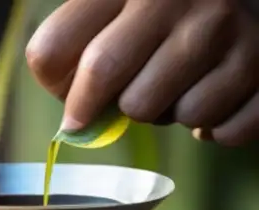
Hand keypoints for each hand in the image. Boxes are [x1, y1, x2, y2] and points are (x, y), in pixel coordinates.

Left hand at [26, 0, 258, 146]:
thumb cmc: (174, 6)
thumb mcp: (122, 2)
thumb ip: (82, 39)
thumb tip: (73, 116)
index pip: (51, 51)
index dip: (55, 86)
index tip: (72, 100)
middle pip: (104, 81)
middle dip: (101, 106)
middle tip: (113, 105)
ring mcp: (225, 28)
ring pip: (160, 114)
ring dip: (165, 113)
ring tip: (180, 83)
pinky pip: (217, 130)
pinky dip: (213, 127)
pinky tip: (218, 92)